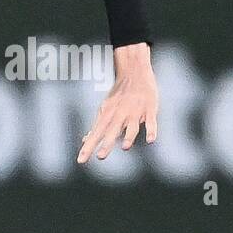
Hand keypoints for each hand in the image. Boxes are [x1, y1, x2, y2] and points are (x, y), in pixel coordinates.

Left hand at [77, 42, 158, 162]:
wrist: (134, 72)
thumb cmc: (118, 94)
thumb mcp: (104, 108)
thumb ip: (97, 126)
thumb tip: (85, 140)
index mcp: (106, 115)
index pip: (95, 134)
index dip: (88, 147)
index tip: (80, 160)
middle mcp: (119, 114)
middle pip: (111, 131)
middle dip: (106, 144)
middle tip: (100, 157)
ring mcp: (135, 112)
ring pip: (131, 127)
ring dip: (129, 137)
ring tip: (125, 148)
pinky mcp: (150, 109)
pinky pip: (151, 121)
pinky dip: (152, 130)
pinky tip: (151, 140)